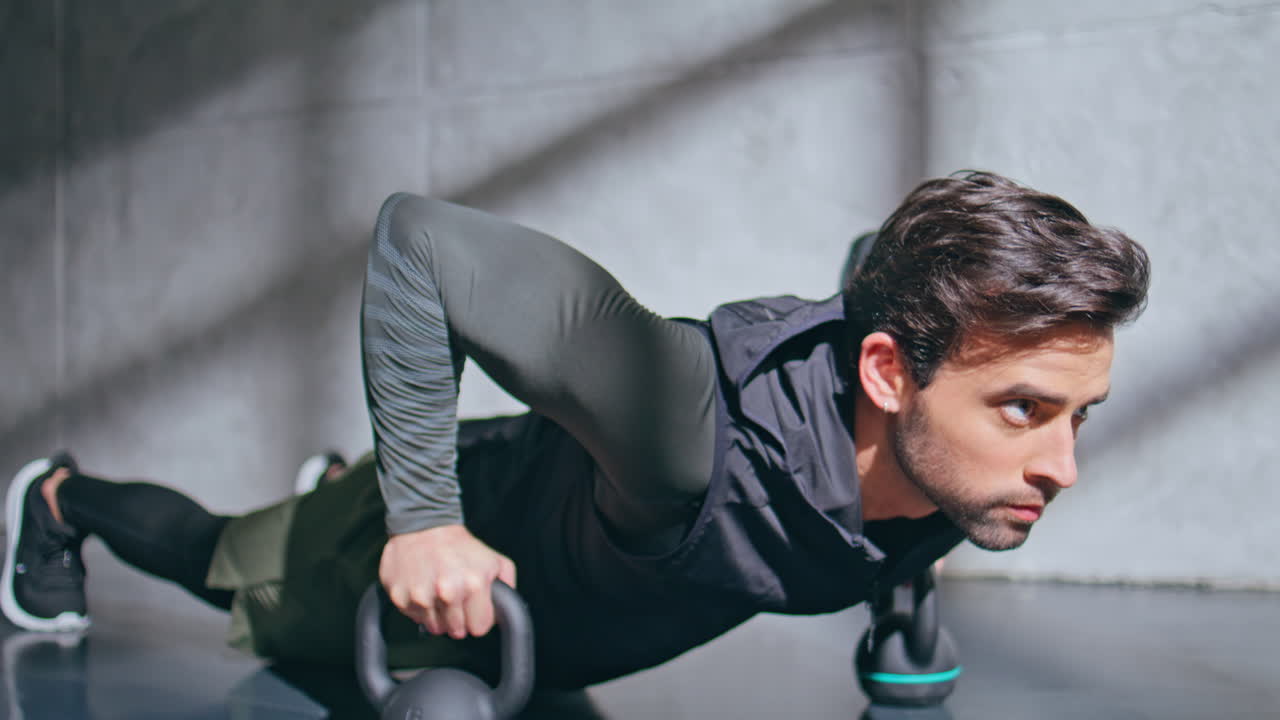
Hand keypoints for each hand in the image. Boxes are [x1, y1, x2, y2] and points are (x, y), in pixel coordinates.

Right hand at [379, 524, 516, 638]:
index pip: (479, 628)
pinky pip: (415, 619)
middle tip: (455, 598)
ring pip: (435, 628)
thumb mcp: (495, 561)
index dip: (477, 620)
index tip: (473, 610)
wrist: (424, 524)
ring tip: (439, 592)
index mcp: (474, 584)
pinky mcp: (400, 596)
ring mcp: (422, 596)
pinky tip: (424, 588)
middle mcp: (447, 592)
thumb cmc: (460, 546)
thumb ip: (507, 590)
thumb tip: (504, 614)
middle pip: (457, 632)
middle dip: (459, 619)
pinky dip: (420, 608)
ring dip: (439, 615)